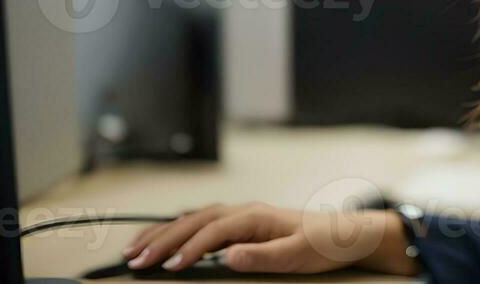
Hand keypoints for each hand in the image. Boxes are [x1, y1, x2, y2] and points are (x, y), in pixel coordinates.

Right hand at [121, 202, 415, 274]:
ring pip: (192, 219)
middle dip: (163, 240)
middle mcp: (244, 212)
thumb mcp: (298, 255)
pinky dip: (177, 230)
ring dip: (163, 232)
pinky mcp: (241, 224)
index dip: (188, 249)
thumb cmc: (322, 244)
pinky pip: (201, 223)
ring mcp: (241, 216)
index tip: (167, 268)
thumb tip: (229, 256)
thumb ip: (263, 256)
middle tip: (135, 260)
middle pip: (195, 221)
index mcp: (256, 216)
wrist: (344, 234)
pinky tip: (162, 238)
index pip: (213, 231)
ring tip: (135, 249)